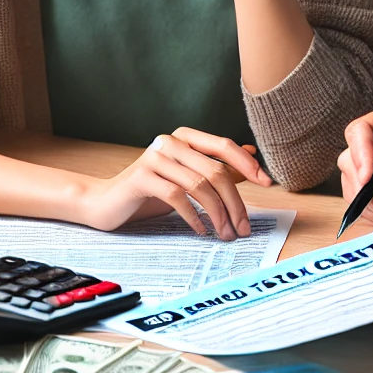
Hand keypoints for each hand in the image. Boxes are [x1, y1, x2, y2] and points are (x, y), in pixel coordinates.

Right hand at [79, 127, 272, 240]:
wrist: (105, 203)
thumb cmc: (151, 191)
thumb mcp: (188, 178)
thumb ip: (216, 167)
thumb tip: (251, 154)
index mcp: (186, 138)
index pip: (224, 146)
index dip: (248, 164)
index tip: (267, 183)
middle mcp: (171, 142)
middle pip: (215, 170)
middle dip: (234, 201)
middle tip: (244, 227)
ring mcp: (155, 157)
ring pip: (199, 185)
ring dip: (217, 214)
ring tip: (226, 234)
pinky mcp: (141, 177)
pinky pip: (177, 197)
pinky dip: (194, 216)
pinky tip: (202, 230)